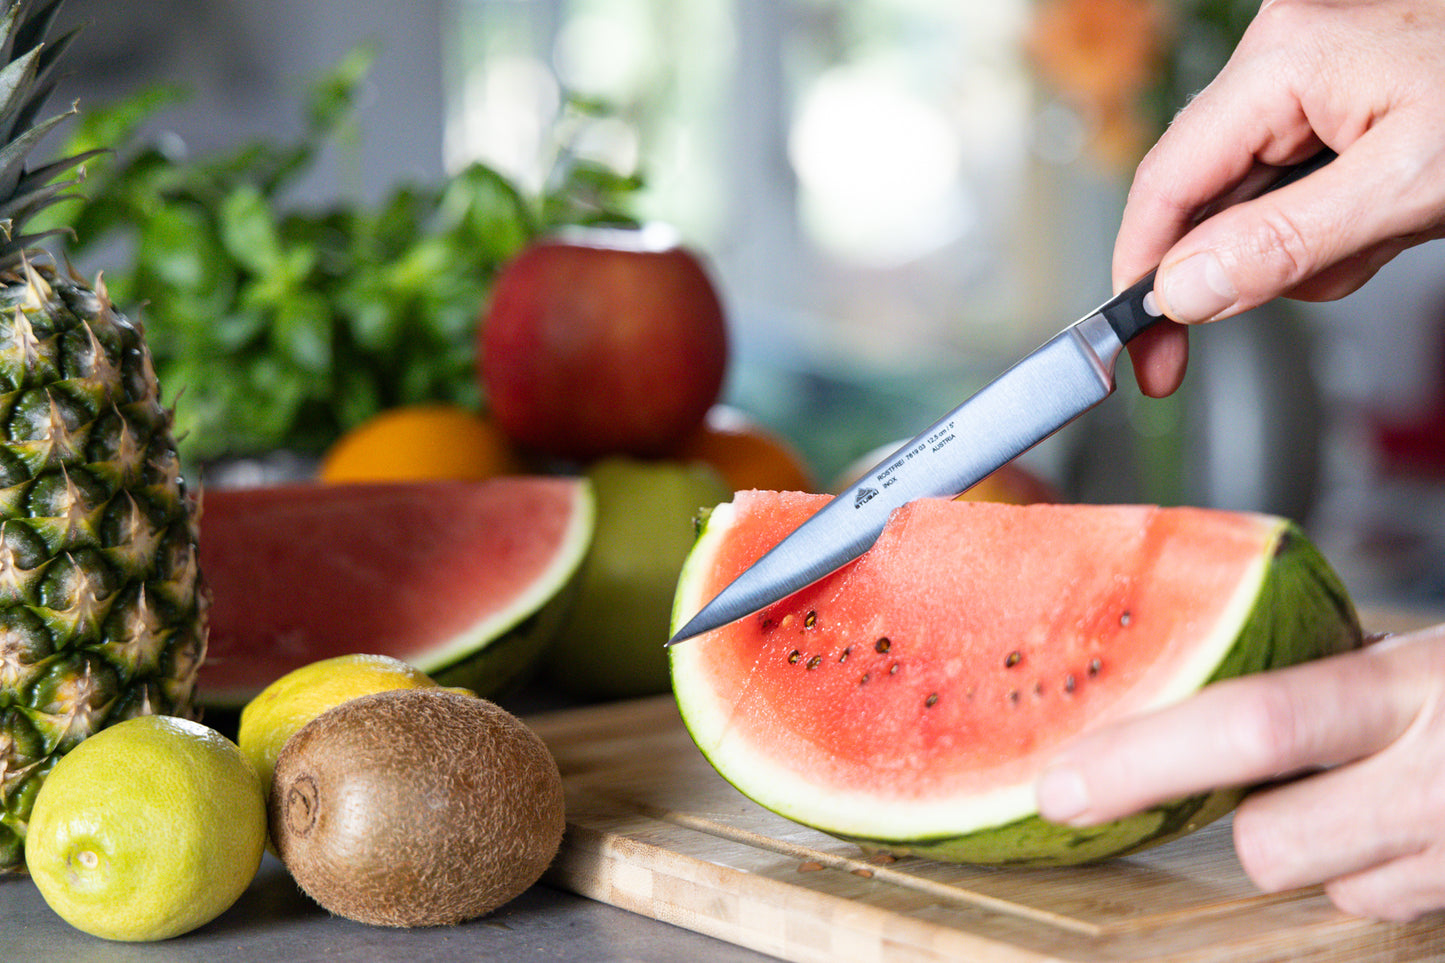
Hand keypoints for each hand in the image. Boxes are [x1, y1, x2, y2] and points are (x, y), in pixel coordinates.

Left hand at [1035, 625, 1444, 920]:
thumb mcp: (1434, 649)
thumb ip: (1343, 674)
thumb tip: (1204, 702)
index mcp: (1419, 687)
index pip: (1254, 727)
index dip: (1144, 760)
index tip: (1058, 786)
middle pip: (1271, 846)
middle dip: (1253, 821)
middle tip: (1267, 778)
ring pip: (1334, 888)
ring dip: (1329, 848)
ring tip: (1381, 784)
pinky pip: (1391, 908)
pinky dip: (1383, 871)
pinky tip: (1422, 818)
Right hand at [1115, 0, 1444, 396]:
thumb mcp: (1405, 189)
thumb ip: (1283, 243)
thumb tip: (1181, 290)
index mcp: (1283, 60)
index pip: (1166, 183)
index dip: (1143, 273)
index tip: (1141, 348)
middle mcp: (1281, 55)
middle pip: (1206, 196)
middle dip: (1254, 260)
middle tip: (1319, 279)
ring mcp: (1306, 73)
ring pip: (1251, 201)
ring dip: (1306, 246)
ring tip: (1384, 234)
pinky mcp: (1333, 98)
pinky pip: (1293, 183)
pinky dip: (1331, 222)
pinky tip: (1383, 218)